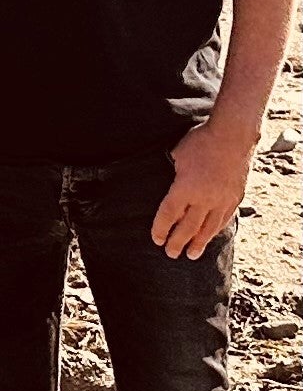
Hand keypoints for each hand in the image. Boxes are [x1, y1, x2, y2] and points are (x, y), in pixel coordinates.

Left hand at [151, 120, 250, 259]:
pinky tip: (211, 235)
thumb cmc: (201, 141)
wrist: (233, 135)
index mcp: (184, 188)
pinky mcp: (235, 197)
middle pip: (187, 227)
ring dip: (199, 243)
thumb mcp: (178, 154)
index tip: (156, 239)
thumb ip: (174, 173)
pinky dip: (215, 230)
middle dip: (177, 243)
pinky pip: (224, 219)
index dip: (161, 229)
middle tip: (171, 254)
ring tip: (192, 255)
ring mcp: (221, 200)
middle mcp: (203, 199)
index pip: (168, 215)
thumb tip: (171, 182)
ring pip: (208, 228)